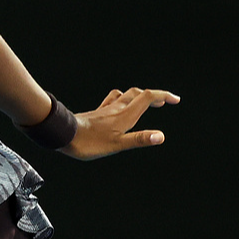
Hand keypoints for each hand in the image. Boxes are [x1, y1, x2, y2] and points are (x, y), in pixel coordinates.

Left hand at [64, 87, 180, 159]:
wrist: (63, 134)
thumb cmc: (89, 142)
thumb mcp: (117, 144)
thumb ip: (139, 139)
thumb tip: (161, 136)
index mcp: (125, 115)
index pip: (147, 97)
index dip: (163, 96)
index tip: (175, 100)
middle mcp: (116, 109)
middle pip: (138, 94)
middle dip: (153, 96)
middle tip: (163, 101)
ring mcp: (105, 110)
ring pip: (124, 95)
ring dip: (136, 95)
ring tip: (143, 101)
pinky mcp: (95, 113)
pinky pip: (111, 101)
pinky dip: (120, 99)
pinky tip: (116, 105)